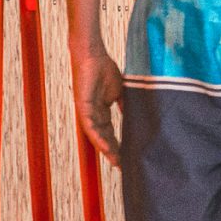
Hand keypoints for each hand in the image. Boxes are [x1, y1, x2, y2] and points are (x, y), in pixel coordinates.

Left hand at [73, 49, 123, 165]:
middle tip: (122, 165)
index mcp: (101, 111)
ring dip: (105, 148)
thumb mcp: (121, 92)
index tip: (126, 157)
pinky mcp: (83, 106)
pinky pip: (90, 125)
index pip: (110, 132)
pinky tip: (105, 146)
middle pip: (103, 137)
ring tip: (115, 161)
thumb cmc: (104, 69)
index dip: (118, 145)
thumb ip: (126, 106)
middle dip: (113, 151)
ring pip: (96, 134)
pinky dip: (97, 136)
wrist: (93, 55)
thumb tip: (137, 118)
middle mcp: (92, 114)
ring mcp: (87, 111)